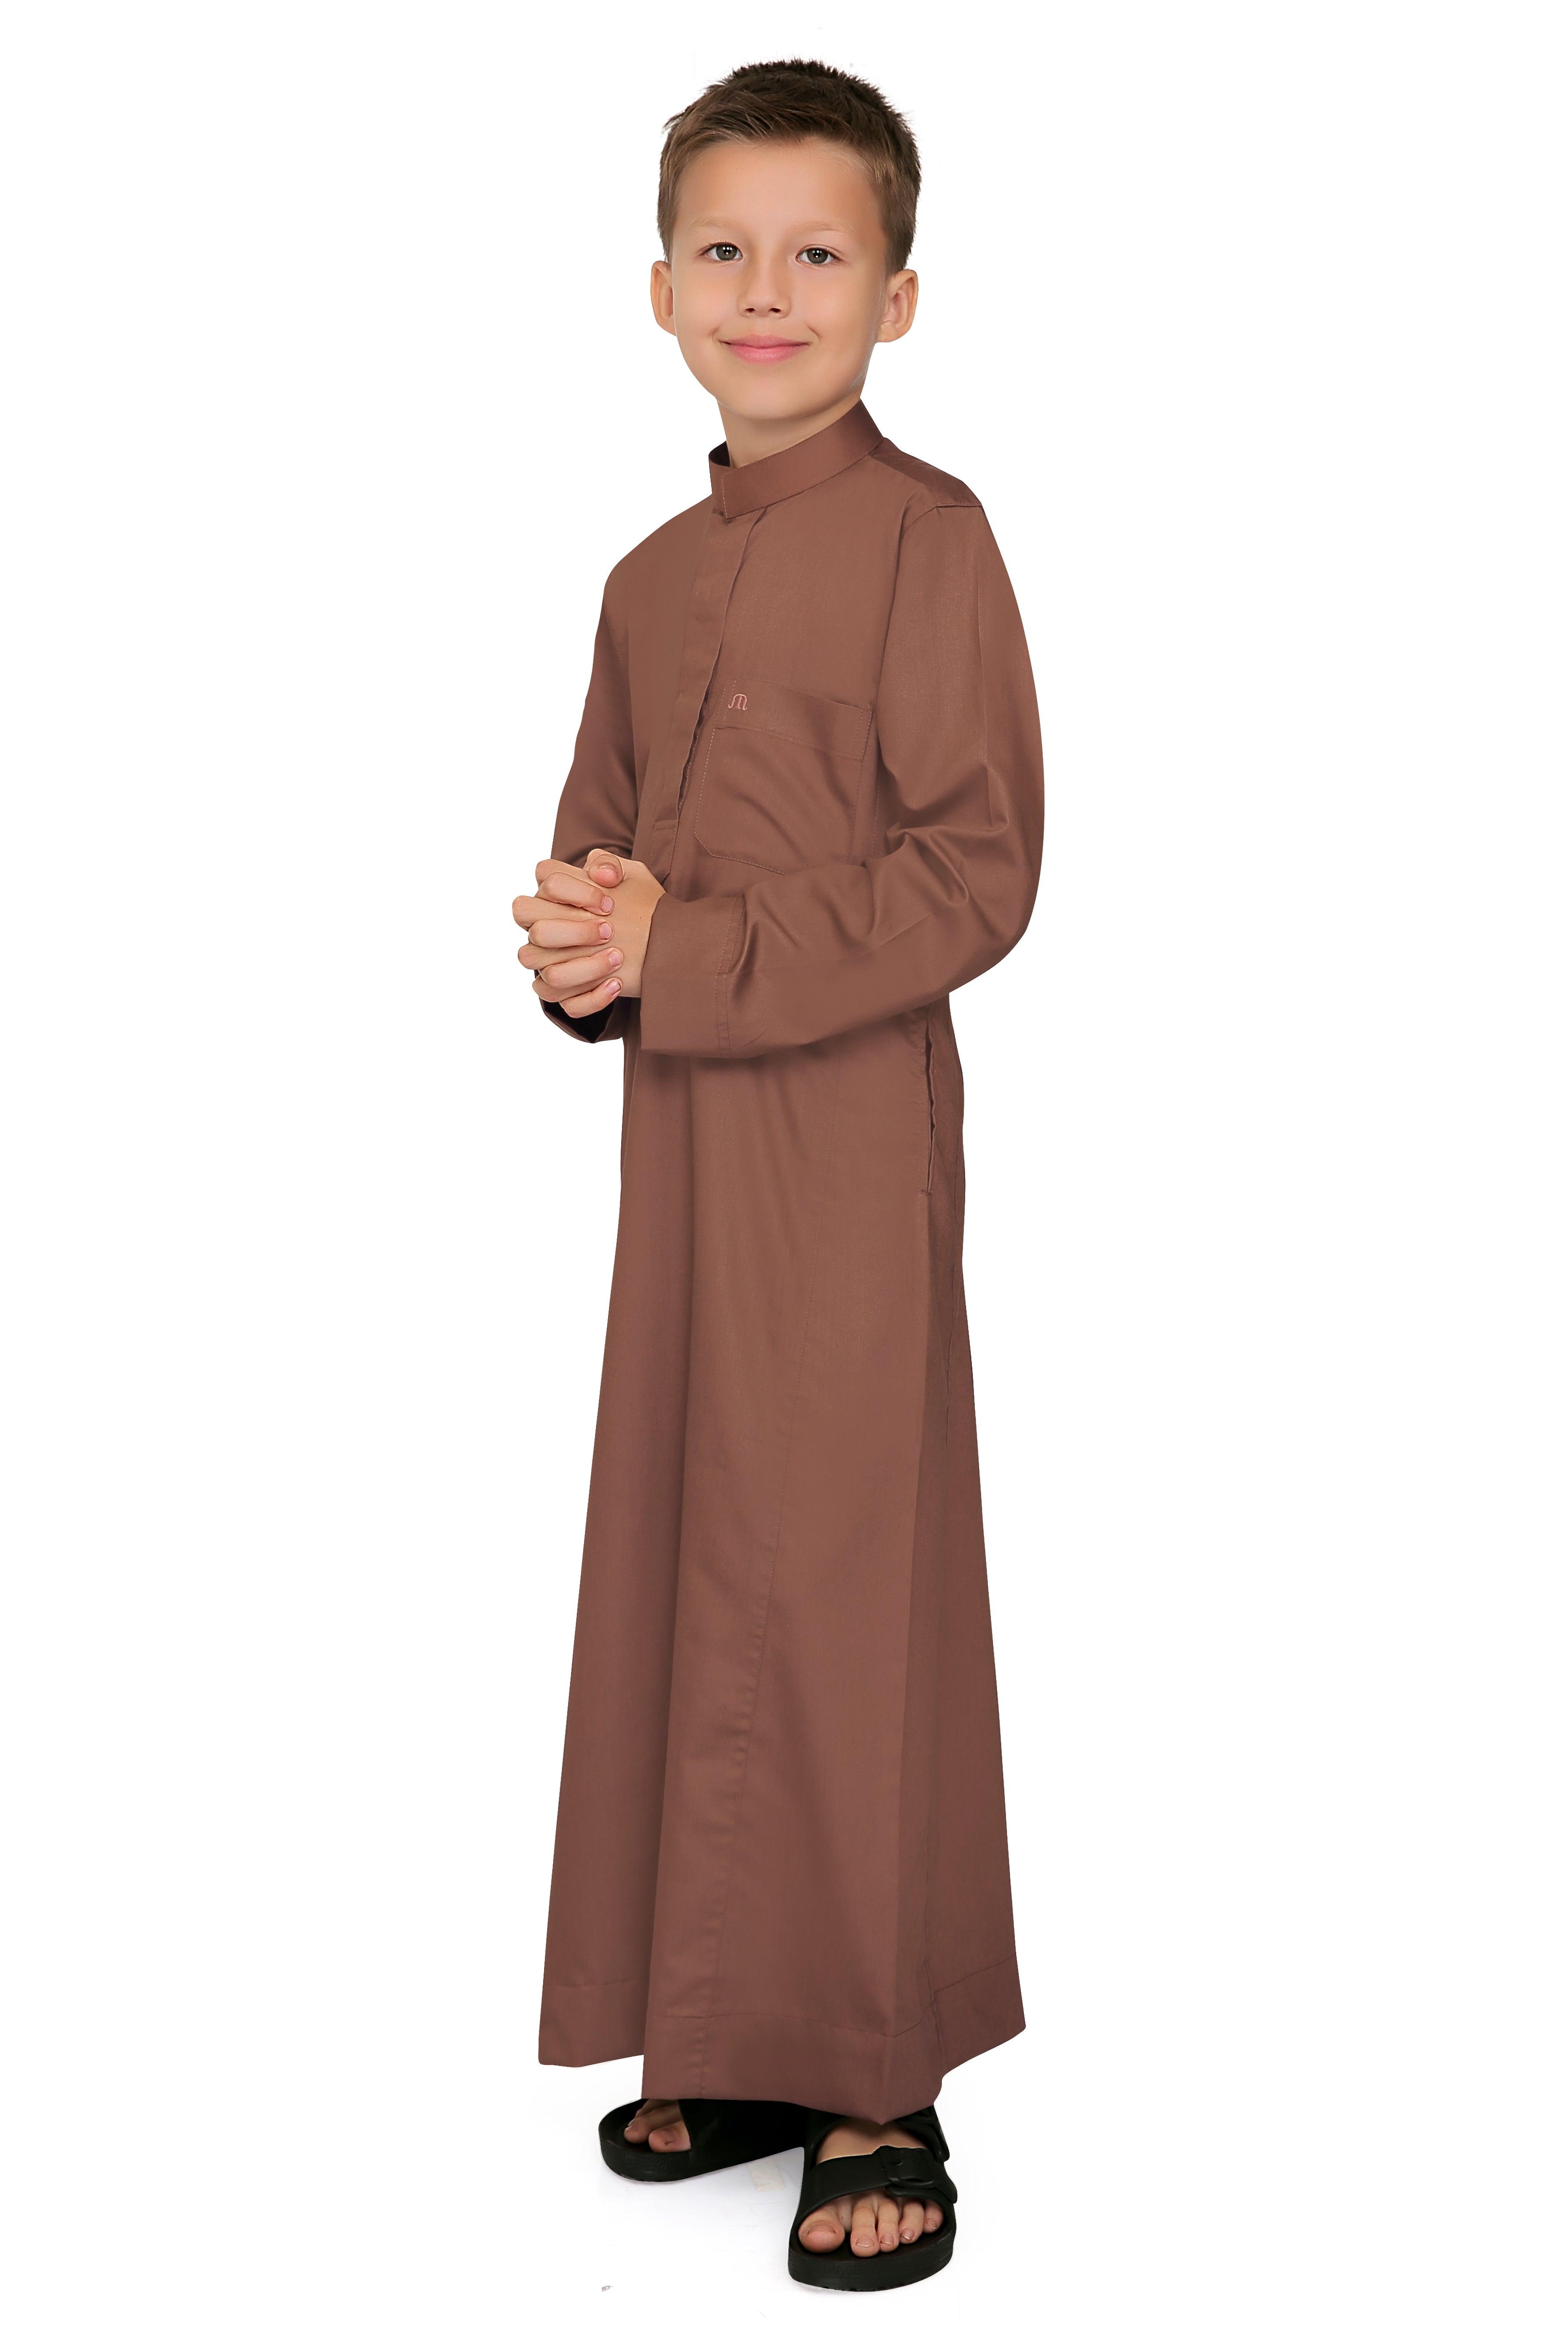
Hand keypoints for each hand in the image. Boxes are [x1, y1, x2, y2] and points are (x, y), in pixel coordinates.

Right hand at [513, 848, 664, 1017]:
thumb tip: (603, 874)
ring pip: (548, 974)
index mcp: (551, 897)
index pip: (544, 883)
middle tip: (611, 930)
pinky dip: (592, 998)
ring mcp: (551, 965)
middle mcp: (544, 932)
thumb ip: (610, 864)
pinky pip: (568, 1004)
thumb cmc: (634, 903)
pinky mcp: (567, 994)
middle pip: (537, 932)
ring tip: (618, 958)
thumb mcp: (630, 876)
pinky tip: (617, 984)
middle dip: (575, 932)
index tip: (609, 902)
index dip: (574, 890)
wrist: (656, 939)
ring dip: (585, 968)